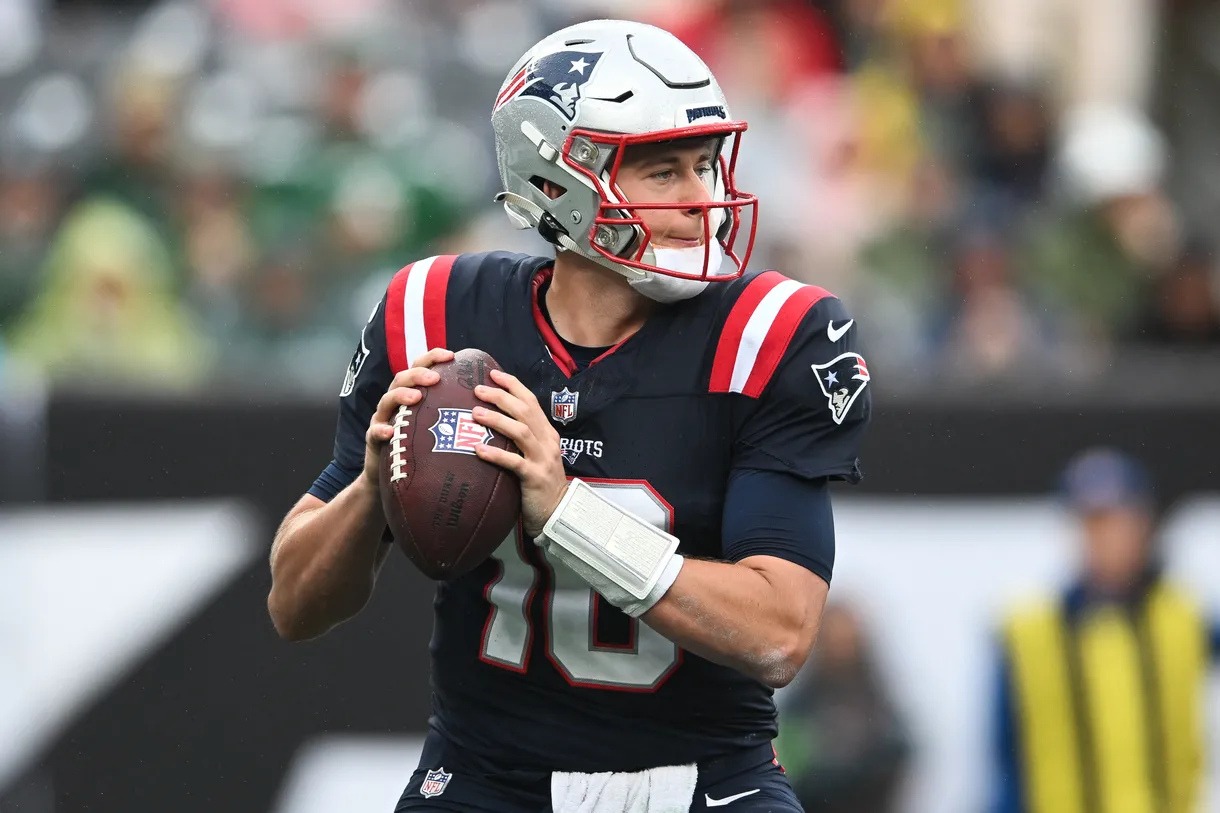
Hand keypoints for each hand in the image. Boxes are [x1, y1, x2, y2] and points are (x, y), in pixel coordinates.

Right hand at [362, 348, 454, 487]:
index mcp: (411, 393)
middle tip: (435, 378)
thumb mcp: (436, 425)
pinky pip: (374, 433)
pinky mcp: (374, 440)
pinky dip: (381, 430)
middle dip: (418, 374)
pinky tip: (390, 432)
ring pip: (386, 401)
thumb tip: (487, 403)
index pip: (420, 368)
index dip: (433, 357)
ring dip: (401, 395)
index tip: (451, 355)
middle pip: (401, 379)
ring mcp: (383, 419)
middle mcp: (395, 402)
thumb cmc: (420, 447)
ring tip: (416, 397)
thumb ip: (453, 411)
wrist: (390, 475)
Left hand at [471, 368, 567, 537]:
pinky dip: (496, 454)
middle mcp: (547, 442)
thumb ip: (521, 438)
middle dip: (501, 397)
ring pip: (521, 432)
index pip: (531, 401)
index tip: (492, 373)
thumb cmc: (539, 483)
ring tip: (475, 414)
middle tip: (477, 390)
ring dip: (497, 420)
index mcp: (547, 433)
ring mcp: (543, 459)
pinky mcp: (535, 478)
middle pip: (525, 411)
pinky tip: (479, 450)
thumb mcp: (535, 454)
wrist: (557, 512)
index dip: (513, 385)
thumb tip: (492, 420)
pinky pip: (515, 463)